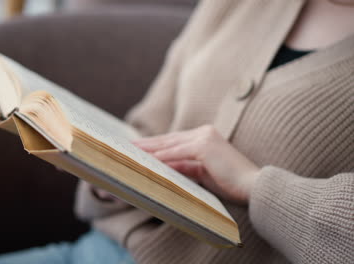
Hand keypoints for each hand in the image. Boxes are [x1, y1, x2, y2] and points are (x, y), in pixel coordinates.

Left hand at [133, 125, 259, 203]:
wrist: (254, 187)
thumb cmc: (231, 184)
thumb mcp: (202, 174)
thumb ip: (184, 167)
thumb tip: (162, 167)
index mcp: (204, 137)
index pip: (173, 141)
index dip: (154, 145)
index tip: (137, 148)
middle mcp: (203, 133)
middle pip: (168, 140)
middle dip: (146, 144)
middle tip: (126, 147)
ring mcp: (205, 137)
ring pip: (170, 144)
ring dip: (149, 149)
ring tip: (131, 152)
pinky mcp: (205, 146)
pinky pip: (178, 153)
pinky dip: (162, 157)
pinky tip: (148, 160)